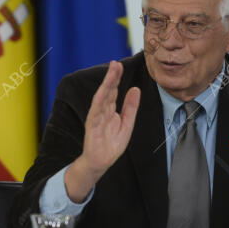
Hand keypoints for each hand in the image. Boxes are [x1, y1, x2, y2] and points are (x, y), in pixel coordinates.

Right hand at [64, 61, 140, 202]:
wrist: (100, 163)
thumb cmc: (111, 145)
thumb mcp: (127, 124)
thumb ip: (130, 107)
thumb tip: (135, 89)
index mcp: (110, 110)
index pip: (113, 91)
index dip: (116, 78)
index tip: (119, 65)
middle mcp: (102, 111)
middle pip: (107, 91)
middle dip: (111, 77)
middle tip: (115, 64)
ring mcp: (96, 118)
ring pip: (101, 98)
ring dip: (106, 85)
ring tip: (111, 74)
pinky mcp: (93, 128)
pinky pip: (96, 113)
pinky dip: (99, 102)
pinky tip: (102, 93)